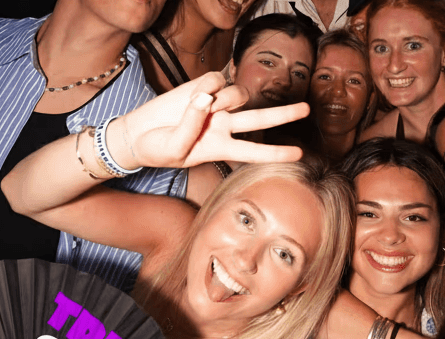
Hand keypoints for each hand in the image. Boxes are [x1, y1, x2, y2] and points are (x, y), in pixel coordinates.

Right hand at [108, 71, 307, 169]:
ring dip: (224, 98)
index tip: (299, 154)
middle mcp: (224, 127)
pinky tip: (195, 94)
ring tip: (202, 106)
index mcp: (220, 149)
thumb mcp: (174, 150)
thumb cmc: (158, 149)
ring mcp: (216, 106)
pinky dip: (209, 84)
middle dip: (283, 115)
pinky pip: (218, 79)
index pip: (254, 153)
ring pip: (238, 94)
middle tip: (306, 109)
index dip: (276, 153)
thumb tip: (205, 99)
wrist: (138, 134)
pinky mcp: (204, 86)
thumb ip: (190, 129)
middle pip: (260, 120)